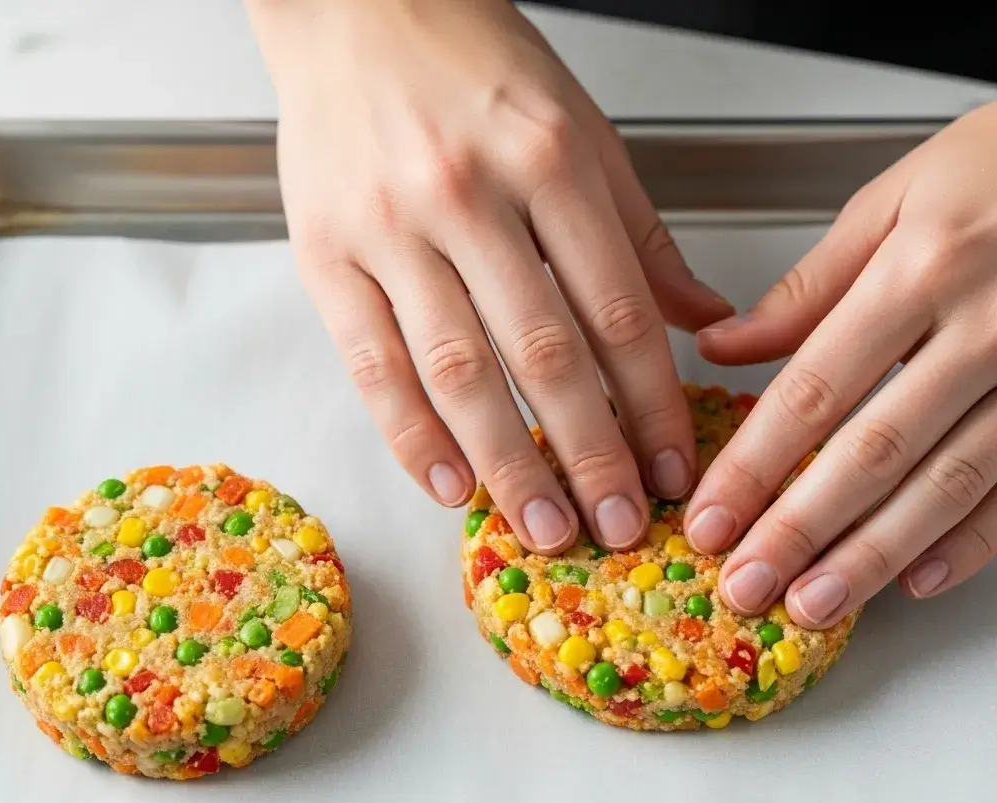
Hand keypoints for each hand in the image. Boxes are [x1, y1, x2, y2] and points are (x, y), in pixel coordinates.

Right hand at [247, 0, 731, 552]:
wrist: (356, 8)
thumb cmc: (471, 66)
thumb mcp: (581, 130)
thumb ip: (640, 234)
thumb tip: (700, 319)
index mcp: (549, 159)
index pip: (617, 310)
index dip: (651, 404)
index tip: (671, 467)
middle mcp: (468, 196)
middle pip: (544, 354)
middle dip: (589, 455)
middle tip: (617, 525)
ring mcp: (389, 229)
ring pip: (458, 371)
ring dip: (508, 464)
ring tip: (544, 527)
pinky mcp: (326, 256)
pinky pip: (373, 364)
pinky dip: (411, 435)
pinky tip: (449, 485)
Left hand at [685, 103, 996, 626]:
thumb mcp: (899, 199)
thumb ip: (809, 287)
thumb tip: (723, 346)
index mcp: (924, 267)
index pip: (815, 388)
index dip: (754, 464)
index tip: (710, 517)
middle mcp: (987, 328)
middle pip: (875, 451)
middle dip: (801, 529)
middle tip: (746, 585)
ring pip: (947, 483)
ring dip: (873, 555)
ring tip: (814, 603)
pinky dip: (971, 542)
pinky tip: (916, 579)